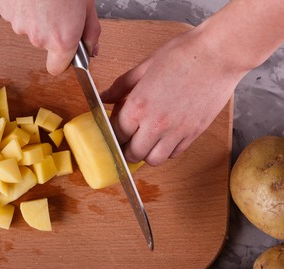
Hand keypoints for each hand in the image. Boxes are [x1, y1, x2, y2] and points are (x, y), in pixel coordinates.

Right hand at [0, 0, 100, 74]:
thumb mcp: (88, 7)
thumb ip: (90, 33)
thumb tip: (91, 49)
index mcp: (61, 40)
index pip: (56, 68)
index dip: (62, 59)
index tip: (66, 50)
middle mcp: (39, 38)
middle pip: (45, 44)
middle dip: (53, 30)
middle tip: (60, 9)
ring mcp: (20, 25)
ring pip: (30, 28)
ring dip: (37, 17)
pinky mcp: (7, 12)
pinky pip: (17, 15)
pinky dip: (24, 8)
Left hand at [101, 27, 245, 165]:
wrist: (219, 54)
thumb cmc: (183, 54)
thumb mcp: (145, 66)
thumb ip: (121, 86)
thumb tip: (104, 97)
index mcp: (138, 106)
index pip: (116, 134)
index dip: (114, 133)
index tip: (117, 128)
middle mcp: (155, 124)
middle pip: (132, 153)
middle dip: (127, 148)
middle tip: (129, 138)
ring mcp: (176, 131)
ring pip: (153, 160)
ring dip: (147, 153)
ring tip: (147, 140)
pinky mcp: (194, 133)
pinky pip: (175, 154)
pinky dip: (167, 150)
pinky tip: (166, 137)